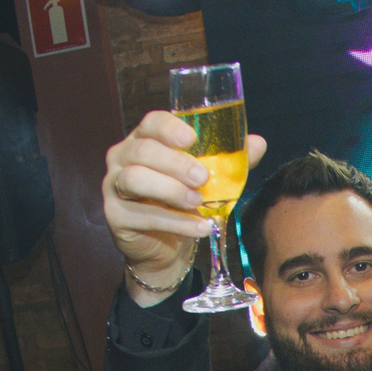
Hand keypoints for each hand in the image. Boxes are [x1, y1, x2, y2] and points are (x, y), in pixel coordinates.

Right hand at [103, 110, 268, 299]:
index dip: (170, 128)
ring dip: (170, 190)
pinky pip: (142, 215)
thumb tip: (258, 143)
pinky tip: (199, 228)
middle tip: (202, 178)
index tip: (192, 139)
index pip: (151, 123)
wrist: (164, 247)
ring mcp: (113, 185)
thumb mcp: (209, 181)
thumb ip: (229, 162)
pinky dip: (174, 222)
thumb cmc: (183, 203)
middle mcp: (123, 157)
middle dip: (174, 163)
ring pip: (134, 179)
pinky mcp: (114, 215)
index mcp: (145, 139)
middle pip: (142, 151)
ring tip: (197, 202)